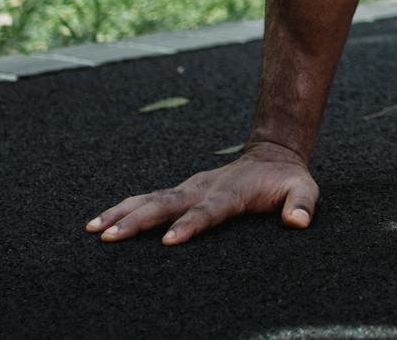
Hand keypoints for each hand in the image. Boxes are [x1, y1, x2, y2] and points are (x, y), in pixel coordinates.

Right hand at [86, 141, 318, 245]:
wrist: (273, 154)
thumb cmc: (287, 179)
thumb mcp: (304, 189)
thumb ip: (302, 204)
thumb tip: (298, 222)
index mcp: (231, 193)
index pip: (209, 210)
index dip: (191, 224)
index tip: (169, 240)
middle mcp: (204, 188)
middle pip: (167, 204)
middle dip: (138, 220)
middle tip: (109, 235)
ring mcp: (189, 188)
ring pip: (150, 199)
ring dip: (121, 213)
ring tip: (92, 228)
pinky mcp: (181, 191)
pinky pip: (148, 199)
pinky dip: (122, 209)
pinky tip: (98, 222)